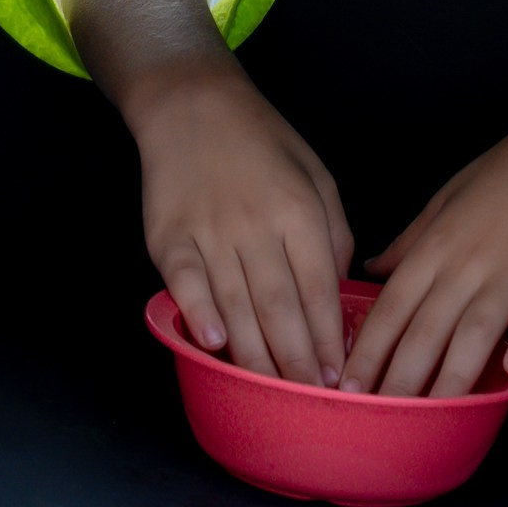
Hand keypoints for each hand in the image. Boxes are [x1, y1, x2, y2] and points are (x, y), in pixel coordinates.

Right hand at [131, 59, 355, 388]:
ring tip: (272, 395)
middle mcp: (255, 224)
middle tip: (309, 403)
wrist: (191, 104)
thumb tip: (338, 293)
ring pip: (237, 306)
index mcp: (297, 210)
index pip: (319, 289)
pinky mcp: (170, 236)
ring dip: (256, 357)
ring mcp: (209, 231)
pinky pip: (186, 284)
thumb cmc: (262, 143)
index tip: (337, 379)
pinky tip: (215, 343)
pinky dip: (199, 315)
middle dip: (298, 364)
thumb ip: (333, 233)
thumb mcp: (315, 174)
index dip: (329, 339)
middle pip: (280, 308)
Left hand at [344, 97, 507, 395]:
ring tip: (434, 412)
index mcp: (436, 247)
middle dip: (399, 377)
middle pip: (426, 328)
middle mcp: (466, 265)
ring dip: (453, 375)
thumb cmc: (504, 178)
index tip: (347, 387)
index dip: (368, 349)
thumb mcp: (445, 201)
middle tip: (378, 419)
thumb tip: (371, 271)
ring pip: (474, 330)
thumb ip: (409, 243)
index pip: (392, 306)